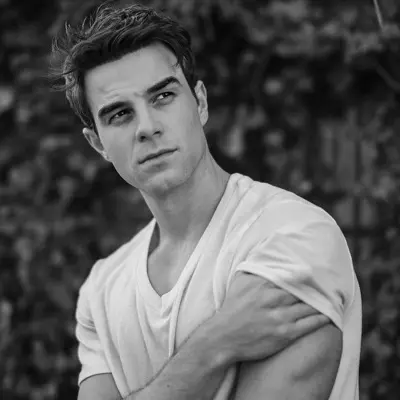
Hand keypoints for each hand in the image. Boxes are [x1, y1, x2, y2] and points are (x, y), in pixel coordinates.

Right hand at [209, 271, 329, 363]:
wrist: (223, 337)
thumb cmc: (232, 309)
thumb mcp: (239, 283)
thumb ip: (254, 270)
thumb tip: (265, 255)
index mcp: (262, 283)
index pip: (290, 274)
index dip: (305, 273)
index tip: (316, 270)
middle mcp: (272, 298)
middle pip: (302, 289)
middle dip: (316, 287)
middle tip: (331, 284)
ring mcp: (280, 316)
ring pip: (308, 305)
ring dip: (321, 302)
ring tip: (333, 298)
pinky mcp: (285, 333)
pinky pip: (310, 324)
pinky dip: (321, 318)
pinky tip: (328, 315)